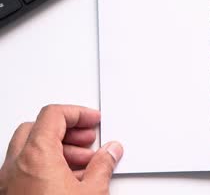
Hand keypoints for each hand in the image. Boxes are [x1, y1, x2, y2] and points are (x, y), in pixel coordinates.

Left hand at [0, 105, 122, 194]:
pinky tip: (68, 180)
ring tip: (85, 162)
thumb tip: (111, 151)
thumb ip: (103, 165)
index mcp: (36, 155)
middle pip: (38, 128)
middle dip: (67, 129)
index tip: (93, 120)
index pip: (54, 115)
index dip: (77, 113)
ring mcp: (8, 180)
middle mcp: (16, 165)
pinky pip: (26, 168)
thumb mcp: (92, 194)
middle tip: (89, 138)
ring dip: (58, 148)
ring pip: (29, 148)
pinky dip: (46, 164)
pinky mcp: (9, 194)